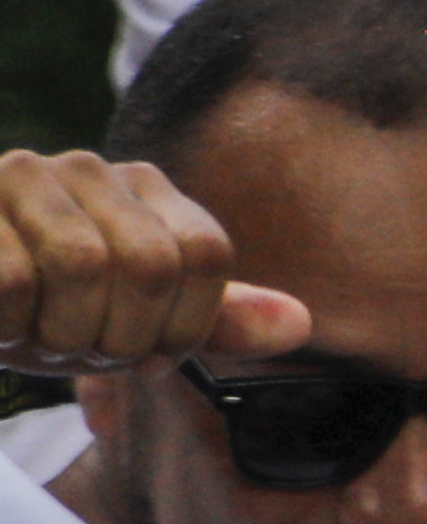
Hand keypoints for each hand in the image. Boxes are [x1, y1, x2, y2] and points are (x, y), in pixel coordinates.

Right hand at [0, 149, 307, 374]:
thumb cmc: (34, 310)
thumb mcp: (124, 319)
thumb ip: (209, 320)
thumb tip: (300, 327)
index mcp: (144, 187)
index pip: (207, 255)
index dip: (179, 327)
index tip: (137, 355)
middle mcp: (91, 168)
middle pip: (152, 266)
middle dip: (112, 337)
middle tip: (70, 349)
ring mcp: (24, 175)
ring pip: (83, 268)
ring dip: (56, 333)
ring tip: (31, 337)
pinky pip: (11, 280)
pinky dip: (7, 325)